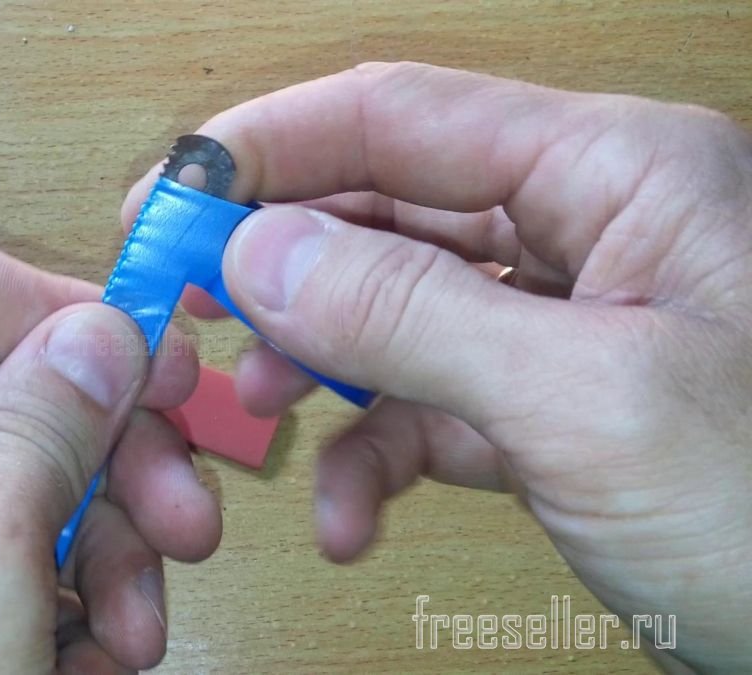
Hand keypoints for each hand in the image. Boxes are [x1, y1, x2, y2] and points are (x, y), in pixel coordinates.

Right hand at [124, 62, 751, 671]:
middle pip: (385, 209)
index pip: (398, 116)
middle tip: (183, 315)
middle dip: (280, 268)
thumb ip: (412, 314)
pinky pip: (433, 404)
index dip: (267, 148)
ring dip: (319, 369)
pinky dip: (377, 455)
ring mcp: (571, 322)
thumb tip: (260, 251)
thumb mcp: (588, 402)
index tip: (167, 200)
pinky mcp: (556, 406)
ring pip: (397, 312)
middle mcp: (591, 229)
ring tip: (263, 422)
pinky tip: (351, 518)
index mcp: (618, 173)